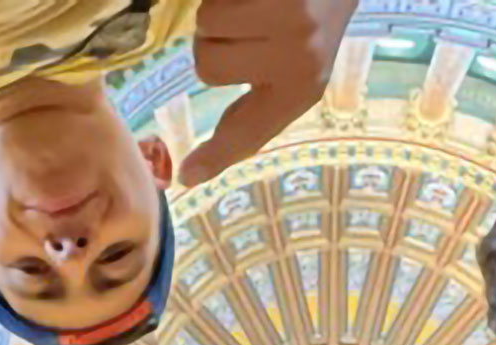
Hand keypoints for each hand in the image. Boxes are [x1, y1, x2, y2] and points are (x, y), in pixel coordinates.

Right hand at [181, 0, 358, 184]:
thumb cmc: (308, 17)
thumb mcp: (293, 68)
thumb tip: (191, 171)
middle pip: (206, 67)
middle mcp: (301, 62)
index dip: (217, 154)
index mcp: (301, 90)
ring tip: (251, 3)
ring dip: (217, 10)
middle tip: (246, 25)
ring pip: (206, 25)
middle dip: (213, 41)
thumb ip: (250, 111)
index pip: (249, 132)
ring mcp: (294, 23)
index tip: (187, 175)